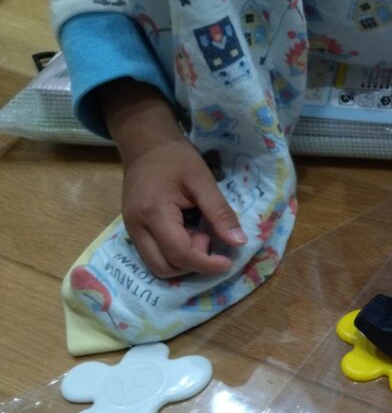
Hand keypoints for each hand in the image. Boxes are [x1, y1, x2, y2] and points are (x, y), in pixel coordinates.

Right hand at [102, 80, 246, 277]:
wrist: (145, 143)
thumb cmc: (176, 158)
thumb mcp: (203, 180)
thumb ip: (220, 212)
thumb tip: (239, 242)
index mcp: (153, 212)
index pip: (179, 253)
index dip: (206, 263)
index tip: (228, 261)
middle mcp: (136, 227)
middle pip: (164, 268)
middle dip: (193, 264)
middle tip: (207, 237)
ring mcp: (131, 230)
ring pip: (157, 267)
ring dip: (184, 262)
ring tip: (197, 234)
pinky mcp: (134, 230)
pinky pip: (154, 256)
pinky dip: (175, 255)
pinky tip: (187, 235)